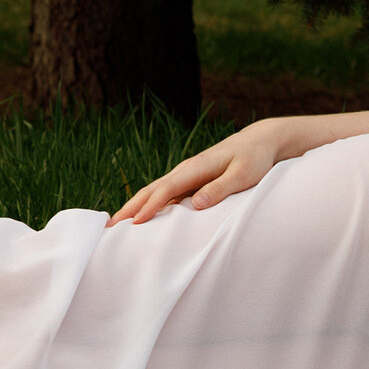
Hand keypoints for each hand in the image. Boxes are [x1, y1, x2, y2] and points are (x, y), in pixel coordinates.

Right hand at [106, 123, 282, 226]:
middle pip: (152, 190)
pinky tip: (142, 218)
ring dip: (135, 207)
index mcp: (196, 167)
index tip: (135, 224)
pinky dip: (150, 205)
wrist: (259, 142)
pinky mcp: (191, 181)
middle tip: (108, 227)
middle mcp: (186, 170)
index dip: (150, 207)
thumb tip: (194, 204)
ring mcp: (186, 175)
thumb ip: (220, 188)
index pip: (166, 189)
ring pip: (155, 192)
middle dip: (130, 208)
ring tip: (116, 224)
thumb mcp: (243, 175)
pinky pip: (165, 195)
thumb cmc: (254, 159)